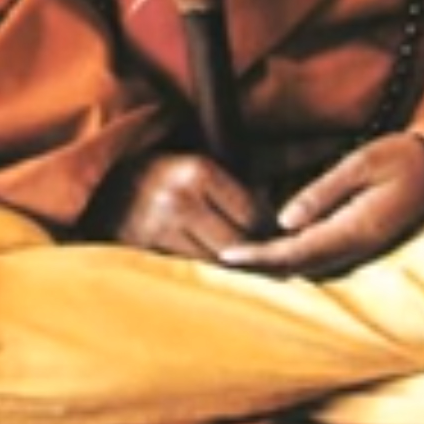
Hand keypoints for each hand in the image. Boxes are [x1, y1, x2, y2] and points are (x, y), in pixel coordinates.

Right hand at [83, 152, 266, 261]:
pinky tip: (215, 276)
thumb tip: (320, 146)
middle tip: (271, 261)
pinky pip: (187, 274)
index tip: (278, 235)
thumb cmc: (168, 170)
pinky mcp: (142, 254)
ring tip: (246, 270)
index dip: (270, 230)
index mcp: (198, 171)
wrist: (103, 185)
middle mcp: (178, 200)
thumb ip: (268, 158)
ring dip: (233, 271)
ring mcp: (157, 230)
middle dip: (256, 255)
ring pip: (215, 265)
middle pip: (238, 245)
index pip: (254, 214)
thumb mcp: (209, 159)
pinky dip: (204, 278)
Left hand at [217, 134, 423, 279]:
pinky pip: (322, 258)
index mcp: (357, 230)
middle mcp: (358, 248)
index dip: (259, 257)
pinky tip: (274, 249)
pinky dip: (293, 258)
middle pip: (298, 268)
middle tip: (219, 261)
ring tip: (238, 259)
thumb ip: (324, 191)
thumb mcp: (364, 162)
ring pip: (309, 267)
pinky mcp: (364, 242)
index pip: (296, 252)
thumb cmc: (408, 156)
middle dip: (259, 267)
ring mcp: (363, 249)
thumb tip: (284, 219)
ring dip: (274, 266)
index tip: (226, 256)